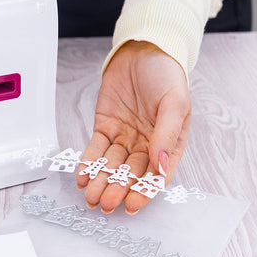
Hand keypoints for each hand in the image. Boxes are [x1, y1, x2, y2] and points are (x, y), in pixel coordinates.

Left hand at [76, 40, 191, 213]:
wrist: (143, 50)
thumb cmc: (166, 75)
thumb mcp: (175, 103)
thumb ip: (166, 134)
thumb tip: (159, 165)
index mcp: (168, 144)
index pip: (155, 175)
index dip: (143, 192)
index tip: (131, 205)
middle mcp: (146, 145)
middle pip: (129, 173)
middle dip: (117, 189)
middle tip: (105, 203)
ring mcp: (124, 137)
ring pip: (111, 165)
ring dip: (100, 181)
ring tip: (91, 196)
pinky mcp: (105, 128)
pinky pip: (95, 150)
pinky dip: (88, 163)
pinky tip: (82, 177)